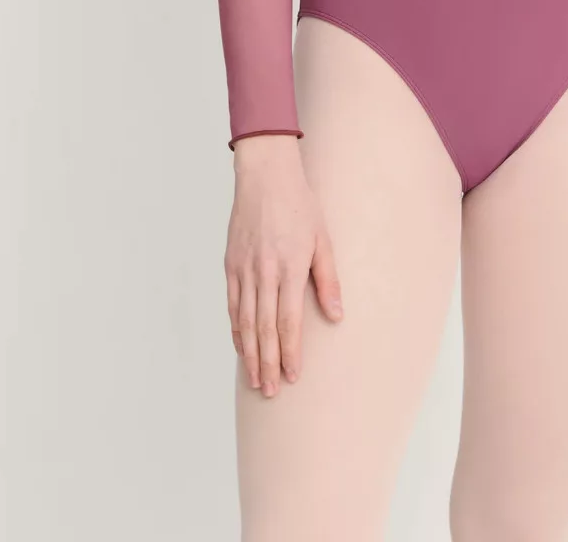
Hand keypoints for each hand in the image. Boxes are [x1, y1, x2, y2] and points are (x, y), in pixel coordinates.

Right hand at [225, 137, 342, 396]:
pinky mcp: (231, 264)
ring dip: (250, 354)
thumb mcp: (323, 239)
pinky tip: (241, 347)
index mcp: (289, 266)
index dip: (290, 351)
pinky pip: (232, 305)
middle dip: (268, 363)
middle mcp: (264, 272)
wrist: (265, 175)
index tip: (293, 376)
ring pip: (245, 321)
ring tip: (256, 380)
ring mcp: (244, 269)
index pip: (288, 320)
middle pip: (263, 328)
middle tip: (271, 392)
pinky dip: (236, 329)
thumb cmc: (299, 204)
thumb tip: (336, 317)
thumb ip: (328, 279)